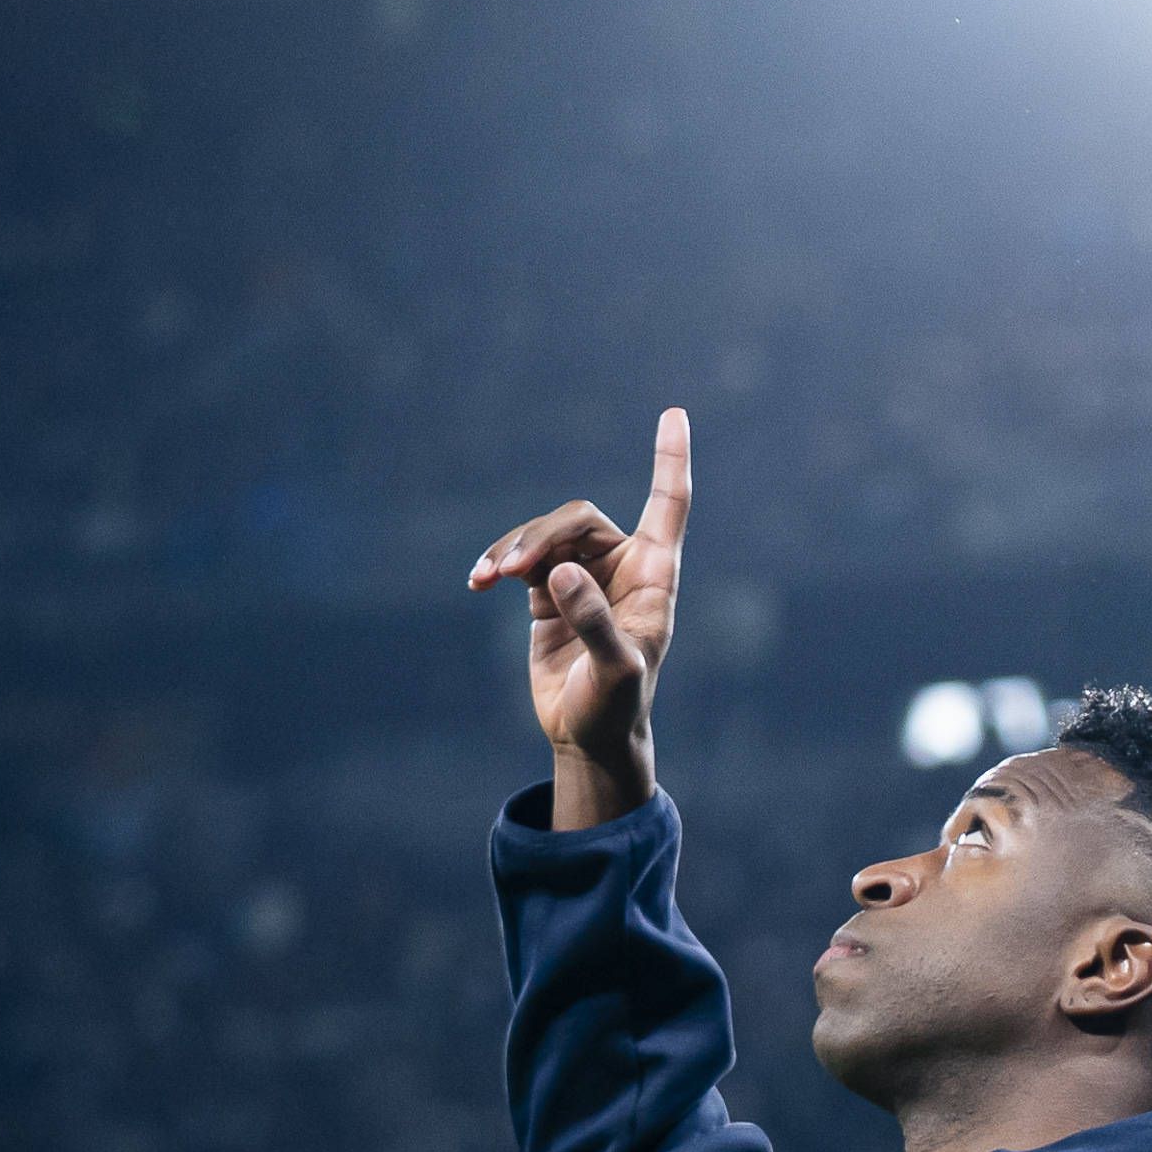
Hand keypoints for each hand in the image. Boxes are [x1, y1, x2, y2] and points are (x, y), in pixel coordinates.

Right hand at [469, 408, 689, 827]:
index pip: (668, 504)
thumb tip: (561, 573)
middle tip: (512, 570)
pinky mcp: (546, 592)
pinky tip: (477, 582)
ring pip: (545, 534)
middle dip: (543, 535)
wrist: (589, 736)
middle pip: (579, 518)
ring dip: (514, 548)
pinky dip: (496, 563)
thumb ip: (594, 622)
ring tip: (488, 577)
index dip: (671, 459)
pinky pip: (518, 558)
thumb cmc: (618, 706)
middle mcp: (621, 566)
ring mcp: (581, 576)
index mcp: (654, 575)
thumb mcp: (615, 672)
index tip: (675, 414)